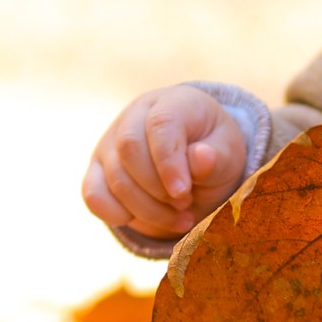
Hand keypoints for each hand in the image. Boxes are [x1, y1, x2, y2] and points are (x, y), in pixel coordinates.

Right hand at [83, 87, 247, 239]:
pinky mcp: (97, 170)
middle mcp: (134, 116)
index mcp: (170, 102)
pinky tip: (146, 219)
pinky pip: (93, 196)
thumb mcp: (227, 152)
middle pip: (130, 149)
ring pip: (114, 179)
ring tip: (180, 216)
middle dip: (158, 189)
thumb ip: (217, 157)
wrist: (194, 160)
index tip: (183, 192)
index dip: (169, 161)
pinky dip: (117, 215)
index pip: (160, 124)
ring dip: (147, 209)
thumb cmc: (213, 151)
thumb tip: (202, 157)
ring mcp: (110, 142)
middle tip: (186, 204)